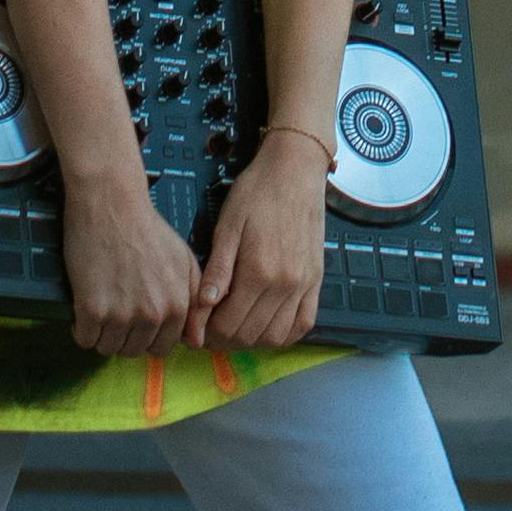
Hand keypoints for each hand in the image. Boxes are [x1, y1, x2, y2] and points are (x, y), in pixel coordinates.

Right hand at [59, 173, 206, 352]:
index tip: (136, 322)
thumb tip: (195, 342)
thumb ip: (195, 300)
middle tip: (115, 310)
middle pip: (133, 351)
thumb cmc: (147, 228)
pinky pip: (84, 339)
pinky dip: (81, 328)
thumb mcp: (184, 261)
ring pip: (108, 348)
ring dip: (101, 333)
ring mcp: (121, 314)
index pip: (162, 347)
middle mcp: (152, 314)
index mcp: (177, 305)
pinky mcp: (92, 309)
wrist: (111, 203)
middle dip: (123, 336)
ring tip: (100, 307)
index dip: (147, 336)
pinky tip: (84, 309)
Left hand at [192, 127, 326, 351]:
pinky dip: (284, 334)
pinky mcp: (316, 280)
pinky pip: (304, 323)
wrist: (295, 170)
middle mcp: (285, 285)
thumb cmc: (257, 193)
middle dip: (224, 339)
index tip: (195, 327)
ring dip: (252, 340)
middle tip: (208, 328)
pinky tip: (266, 325)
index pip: (228, 325)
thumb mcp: (227, 227)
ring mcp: (305, 285)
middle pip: (250, 335)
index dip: (206, 333)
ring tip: (234, 326)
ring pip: (276, 336)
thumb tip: (202, 308)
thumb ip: (217, 271)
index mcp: (259, 272)